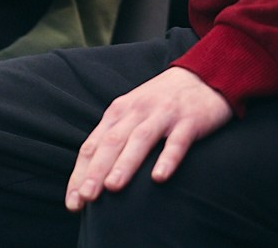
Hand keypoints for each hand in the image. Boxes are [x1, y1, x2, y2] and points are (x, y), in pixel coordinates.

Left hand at [66, 66, 232, 210]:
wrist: (204, 75)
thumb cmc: (162, 102)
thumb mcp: (133, 113)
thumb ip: (115, 138)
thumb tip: (91, 178)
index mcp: (119, 111)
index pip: (93, 145)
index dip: (81, 174)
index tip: (73, 202)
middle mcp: (137, 111)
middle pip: (111, 142)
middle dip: (96, 171)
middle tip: (85, 197)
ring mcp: (163, 114)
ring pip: (140, 139)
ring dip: (125, 163)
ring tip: (112, 187)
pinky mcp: (190, 120)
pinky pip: (177, 141)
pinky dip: (167, 158)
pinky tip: (159, 177)